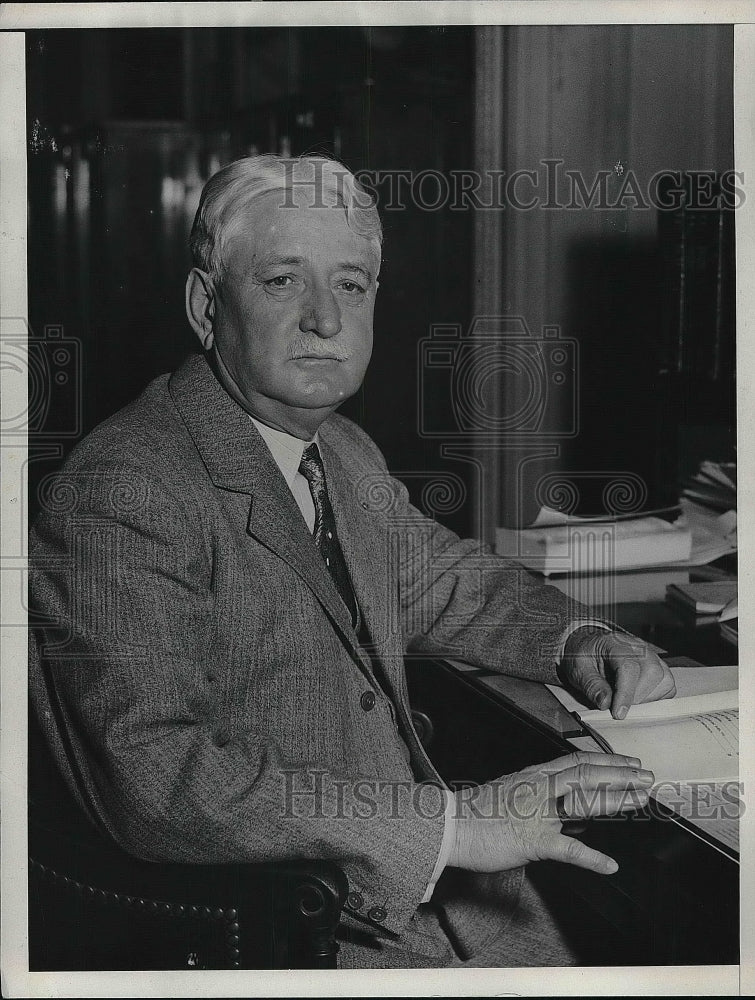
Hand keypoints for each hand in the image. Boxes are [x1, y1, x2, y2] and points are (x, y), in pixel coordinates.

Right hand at [448, 751, 652, 874]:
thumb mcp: (512, 794)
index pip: (577, 761)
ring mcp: (536, 813)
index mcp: (534, 776)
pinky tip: (609, 865)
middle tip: (647, 777)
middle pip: (587, 774)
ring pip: (583, 800)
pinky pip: (567, 849)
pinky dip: (591, 858)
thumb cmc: (478, 813)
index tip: (630, 763)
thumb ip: (543, 798)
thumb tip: (572, 810)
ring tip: (640, 801)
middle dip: (621, 774)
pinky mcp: (531, 840)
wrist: (450, 826)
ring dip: (616, 800)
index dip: (608, 761)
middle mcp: (538, 789)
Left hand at [559, 627, 675, 718]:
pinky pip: (668, 685)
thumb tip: (605, 702)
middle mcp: (638, 646)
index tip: (618, 713)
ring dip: (648, 698)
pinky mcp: (658, 667)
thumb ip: (591, 685)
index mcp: (615, 643)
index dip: (625, 693)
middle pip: (653, 672)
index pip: (629, 667)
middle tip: (619, 706)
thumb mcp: (578, 669)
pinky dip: (657, 698)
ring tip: (628, 701)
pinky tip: (638, 698)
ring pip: (665, 680)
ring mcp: (651, 655)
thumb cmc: (585, 656)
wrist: (590, 647)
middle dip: (637, 697)